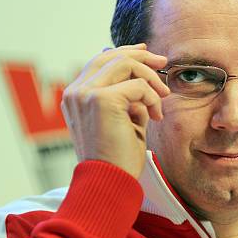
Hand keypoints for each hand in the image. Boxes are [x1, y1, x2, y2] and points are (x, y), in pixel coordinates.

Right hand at [61, 43, 169, 178]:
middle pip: (112, 57)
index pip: (99, 62)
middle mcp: (75, 92)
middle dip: (142, 57)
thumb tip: (139, 70)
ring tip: (162, 97)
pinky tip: (155, 116)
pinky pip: (138, 86)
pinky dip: (153, 98)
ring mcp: (85, 94)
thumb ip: (125, 95)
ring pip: (125, 64)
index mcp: (74, 97)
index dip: (125, 53)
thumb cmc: (117, 158)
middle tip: (163, 63)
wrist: (109, 184)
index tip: (147, 53)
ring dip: (151, 78)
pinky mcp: (102, 100)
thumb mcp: (121, 119)